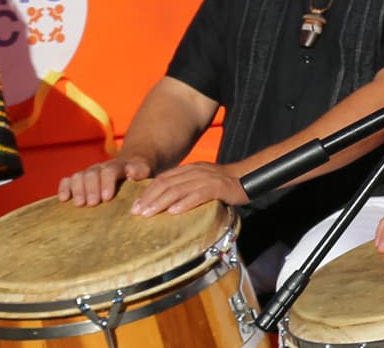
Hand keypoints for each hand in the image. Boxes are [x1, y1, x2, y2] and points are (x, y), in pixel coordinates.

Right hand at [59, 155, 153, 205]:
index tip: (106, 198)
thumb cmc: (137, 175)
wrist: (129, 168)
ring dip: (77, 190)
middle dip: (91, 189)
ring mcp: (88, 173)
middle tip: (92, 204)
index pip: (109, 171)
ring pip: (78, 177)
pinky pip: (67, 180)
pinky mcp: (79, 180)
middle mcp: (100, 168)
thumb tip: (133, 172)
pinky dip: (64, 188)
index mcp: (116, 166)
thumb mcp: (143, 170)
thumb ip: (140, 170)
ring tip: (79, 204)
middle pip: (91, 174)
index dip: (106, 183)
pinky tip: (63, 199)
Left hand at [130, 162, 247, 215]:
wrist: (248, 177)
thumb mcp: (200, 182)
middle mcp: (194, 172)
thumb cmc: (223, 185)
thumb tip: (164, 204)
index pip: (162, 180)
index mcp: (188, 170)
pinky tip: (175, 212)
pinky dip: (185, 203)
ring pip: (178, 189)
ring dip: (161, 202)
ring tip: (149, 213)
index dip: (146, 192)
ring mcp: (206, 178)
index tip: (134, 206)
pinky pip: (198, 195)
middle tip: (136, 212)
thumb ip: (184, 188)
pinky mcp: (218, 187)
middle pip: (166, 184)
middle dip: (149, 198)